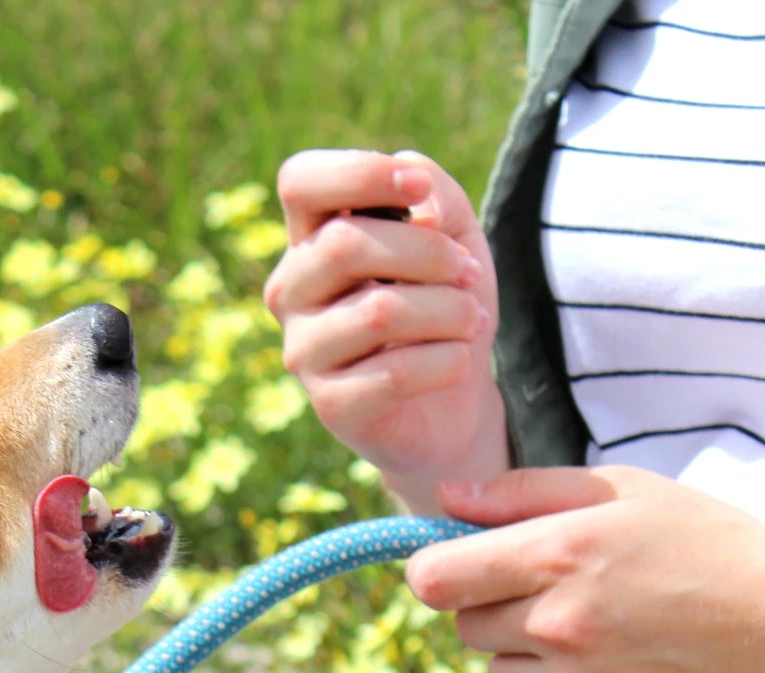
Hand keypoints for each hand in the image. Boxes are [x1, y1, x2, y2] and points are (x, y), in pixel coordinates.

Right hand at [264, 149, 508, 512]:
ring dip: (448, 312)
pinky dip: (447, 362)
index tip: (417, 187)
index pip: (300, 183)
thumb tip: (417, 197)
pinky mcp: (331, 406)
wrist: (454, 405)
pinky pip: (394, 374)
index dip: (359, 173)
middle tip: (469, 274)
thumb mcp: (457, 237)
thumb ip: (439, 195)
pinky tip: (461, 363)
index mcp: (310, 239)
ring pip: (377, 313)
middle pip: (344, 246)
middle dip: (428, 254)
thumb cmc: (444, 308)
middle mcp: (291, 291)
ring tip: (472, 321)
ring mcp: (303, 352)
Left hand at [407, 466, 764, 672]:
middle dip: (497, 611)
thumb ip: (523, 493)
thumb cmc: (704, 544)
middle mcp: (557, 625)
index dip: (444, 572)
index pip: (433, 581)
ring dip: (528, 660)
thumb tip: (446, 500)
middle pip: (466, 630)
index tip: (471, 570)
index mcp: (556, 554)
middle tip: (564, 596)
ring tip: (598, 636)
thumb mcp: (620, 490)